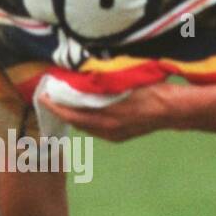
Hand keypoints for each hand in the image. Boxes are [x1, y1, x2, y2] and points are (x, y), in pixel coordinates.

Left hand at [41, 81, 181, 142]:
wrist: (172, 109)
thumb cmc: (151, 91)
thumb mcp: (122, 82)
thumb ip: (100, 83)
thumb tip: (80, 78)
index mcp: (106, 118)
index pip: (71, 113)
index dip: (55, 106)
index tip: (43, 96)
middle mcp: (107, 130)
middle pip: (76, 122)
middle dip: (63, 110)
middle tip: (53, 96)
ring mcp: (114, 135)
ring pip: (86, 126)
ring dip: (75, 114)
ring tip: (67, 101)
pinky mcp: (120, 136)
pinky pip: (96, 129)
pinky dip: (88, 119)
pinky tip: (87, 109)